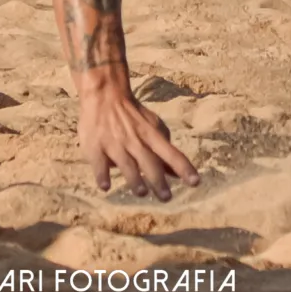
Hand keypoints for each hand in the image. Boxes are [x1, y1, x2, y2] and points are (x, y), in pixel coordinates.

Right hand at [77, 77, 199, 200]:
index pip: (171, 153)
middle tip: (167, 197)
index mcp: (150, 135)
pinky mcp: (95, 146)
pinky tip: (105, 186)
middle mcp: (134, 140)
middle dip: (158, 179)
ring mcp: (114, 143)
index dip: (183, 168)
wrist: (104, 94)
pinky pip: (98, 162)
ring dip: (134, 178)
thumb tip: (179, 174)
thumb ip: (164, 150)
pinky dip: (102, 174)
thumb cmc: (132, 116)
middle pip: (149, 161)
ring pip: (126, 163)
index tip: (195, 182)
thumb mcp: (152, 127)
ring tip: (141, 192)